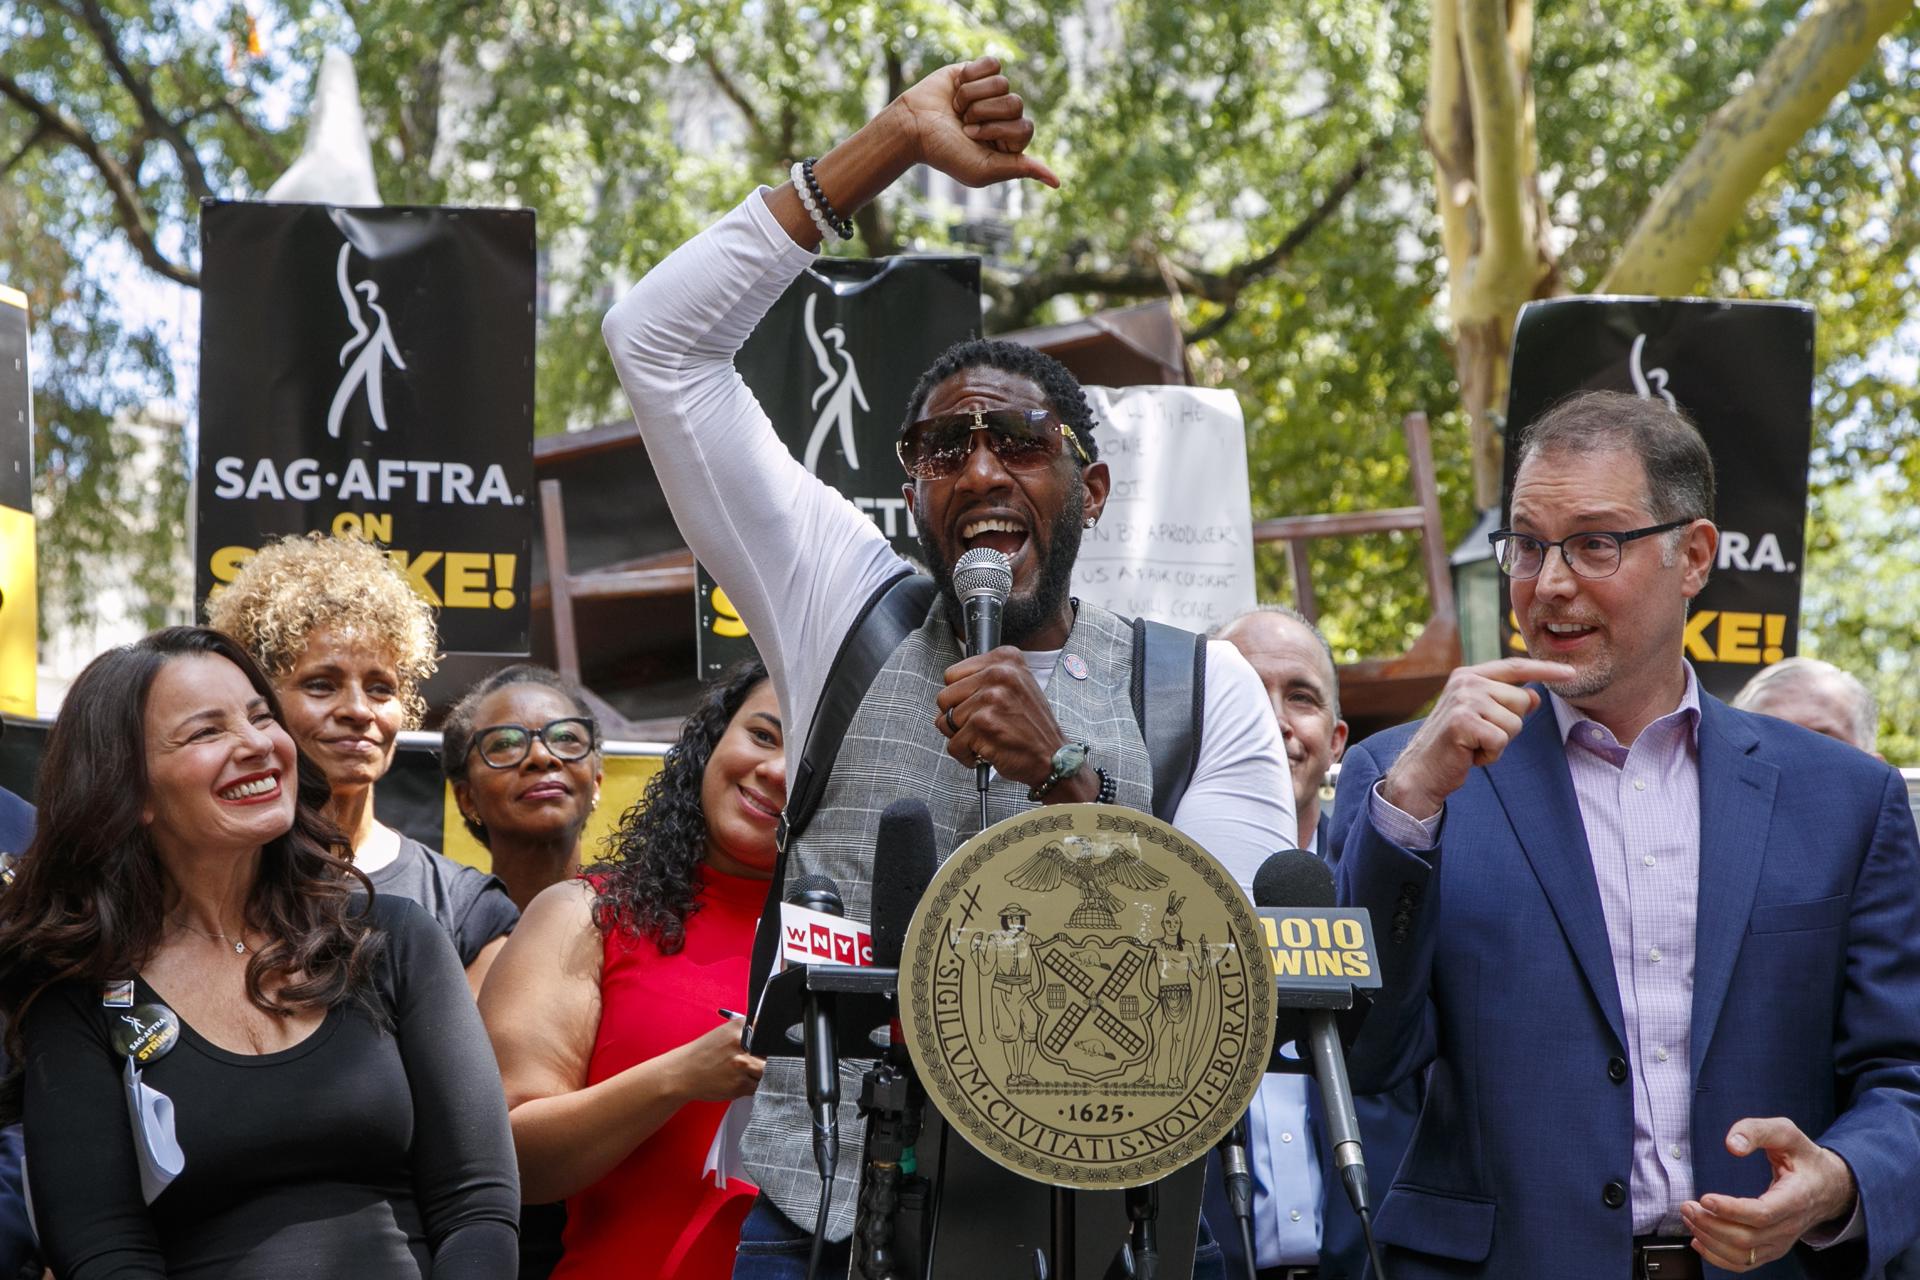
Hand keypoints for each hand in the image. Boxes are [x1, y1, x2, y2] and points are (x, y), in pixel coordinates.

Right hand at [669, 1017, 765, 1103]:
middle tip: (758, 1063)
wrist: (683, 1073)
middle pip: (772, 1054)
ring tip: (746, 1073)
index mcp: (739, 1027)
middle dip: (770, 1060)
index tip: (774, 1047)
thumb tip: (776, 1039)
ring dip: (761, 1076)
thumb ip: (749, 1034)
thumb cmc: (705, 1053)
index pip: (769, 1032)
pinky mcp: (739, 1085)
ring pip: (767, 1073)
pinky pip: (757, 1088)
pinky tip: (739, 1082)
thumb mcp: (725, 1033)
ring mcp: (741, 1065)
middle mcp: (741, 1044)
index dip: (774, 1042)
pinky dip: (752, 1087)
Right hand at [891, 56, 1059, 189]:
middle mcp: (1003, 117)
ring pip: (1003, 83)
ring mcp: (991, 93)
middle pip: (1016, 103)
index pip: (1025, 128)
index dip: (1000, 131)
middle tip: (964, 125)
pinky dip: (972, 75)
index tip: (975, 138)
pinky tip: (959, 86)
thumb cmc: (945, 152)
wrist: (912, 126)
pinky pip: (993, 64)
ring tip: (957, 109)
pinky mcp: (977, 71)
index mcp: (1008, 142)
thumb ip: (1021, 170)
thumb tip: (1057, 182)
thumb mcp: (984, 170)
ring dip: (974, 97)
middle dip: (986, 113)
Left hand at [935, 647, 1081, 794]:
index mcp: (1006, 659)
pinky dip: (966, 755)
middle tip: (980, 726)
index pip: (952, 674)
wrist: (1053, 756)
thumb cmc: (1030, 726)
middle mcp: (999, 673)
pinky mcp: (984, 724)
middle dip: (956, 718)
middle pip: (944, 697)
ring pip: (946, 722)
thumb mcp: (1015, 686)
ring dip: (962, 738)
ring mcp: (991, 698)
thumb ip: (982, 680)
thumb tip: (947, 696)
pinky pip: (953, 744)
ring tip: (987, 738)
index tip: (978, 707)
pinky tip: (986, 752)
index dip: (960, 697)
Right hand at [1378, 657, 1573, 818]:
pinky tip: (1470, 754)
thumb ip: (1506, 702)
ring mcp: (1464, 700)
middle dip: (1509, 726)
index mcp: (1469, 675)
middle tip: (1480, 736)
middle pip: (1520, 700)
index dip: (1545, 669)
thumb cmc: (1454, 744)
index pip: (1515, 667)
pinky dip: (1491, 755)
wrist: (1421, 770)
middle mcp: (1466, 682)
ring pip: (1514, 723)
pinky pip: (1501, 740)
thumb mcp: (1482, 718)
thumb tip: (1535, 695)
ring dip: (1499, 743)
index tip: (1571, 672)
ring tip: (1473, 745)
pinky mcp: (1463, 722)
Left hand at [1681, 1118, 1857, 1271]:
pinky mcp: (1772, 1249)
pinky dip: (1718, 1257)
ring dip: (1710, 1240)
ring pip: (1743, 1255)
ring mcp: (1782, 1242)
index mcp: (1796, 1198)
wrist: (1828, 1186)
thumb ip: (1757, 1131)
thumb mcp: (1786, 1133)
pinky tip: (1699, 1241)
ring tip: (1690, 1218)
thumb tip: (1732, 1145)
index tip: (1705, 1198)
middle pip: (1747, 1238)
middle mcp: (1790, 1226)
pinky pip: (1744, 1263)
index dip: (1731, 1210)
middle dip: (1711, 1224)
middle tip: (1687, 1206)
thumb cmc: (1804, 1159)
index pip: (1763, 1214)